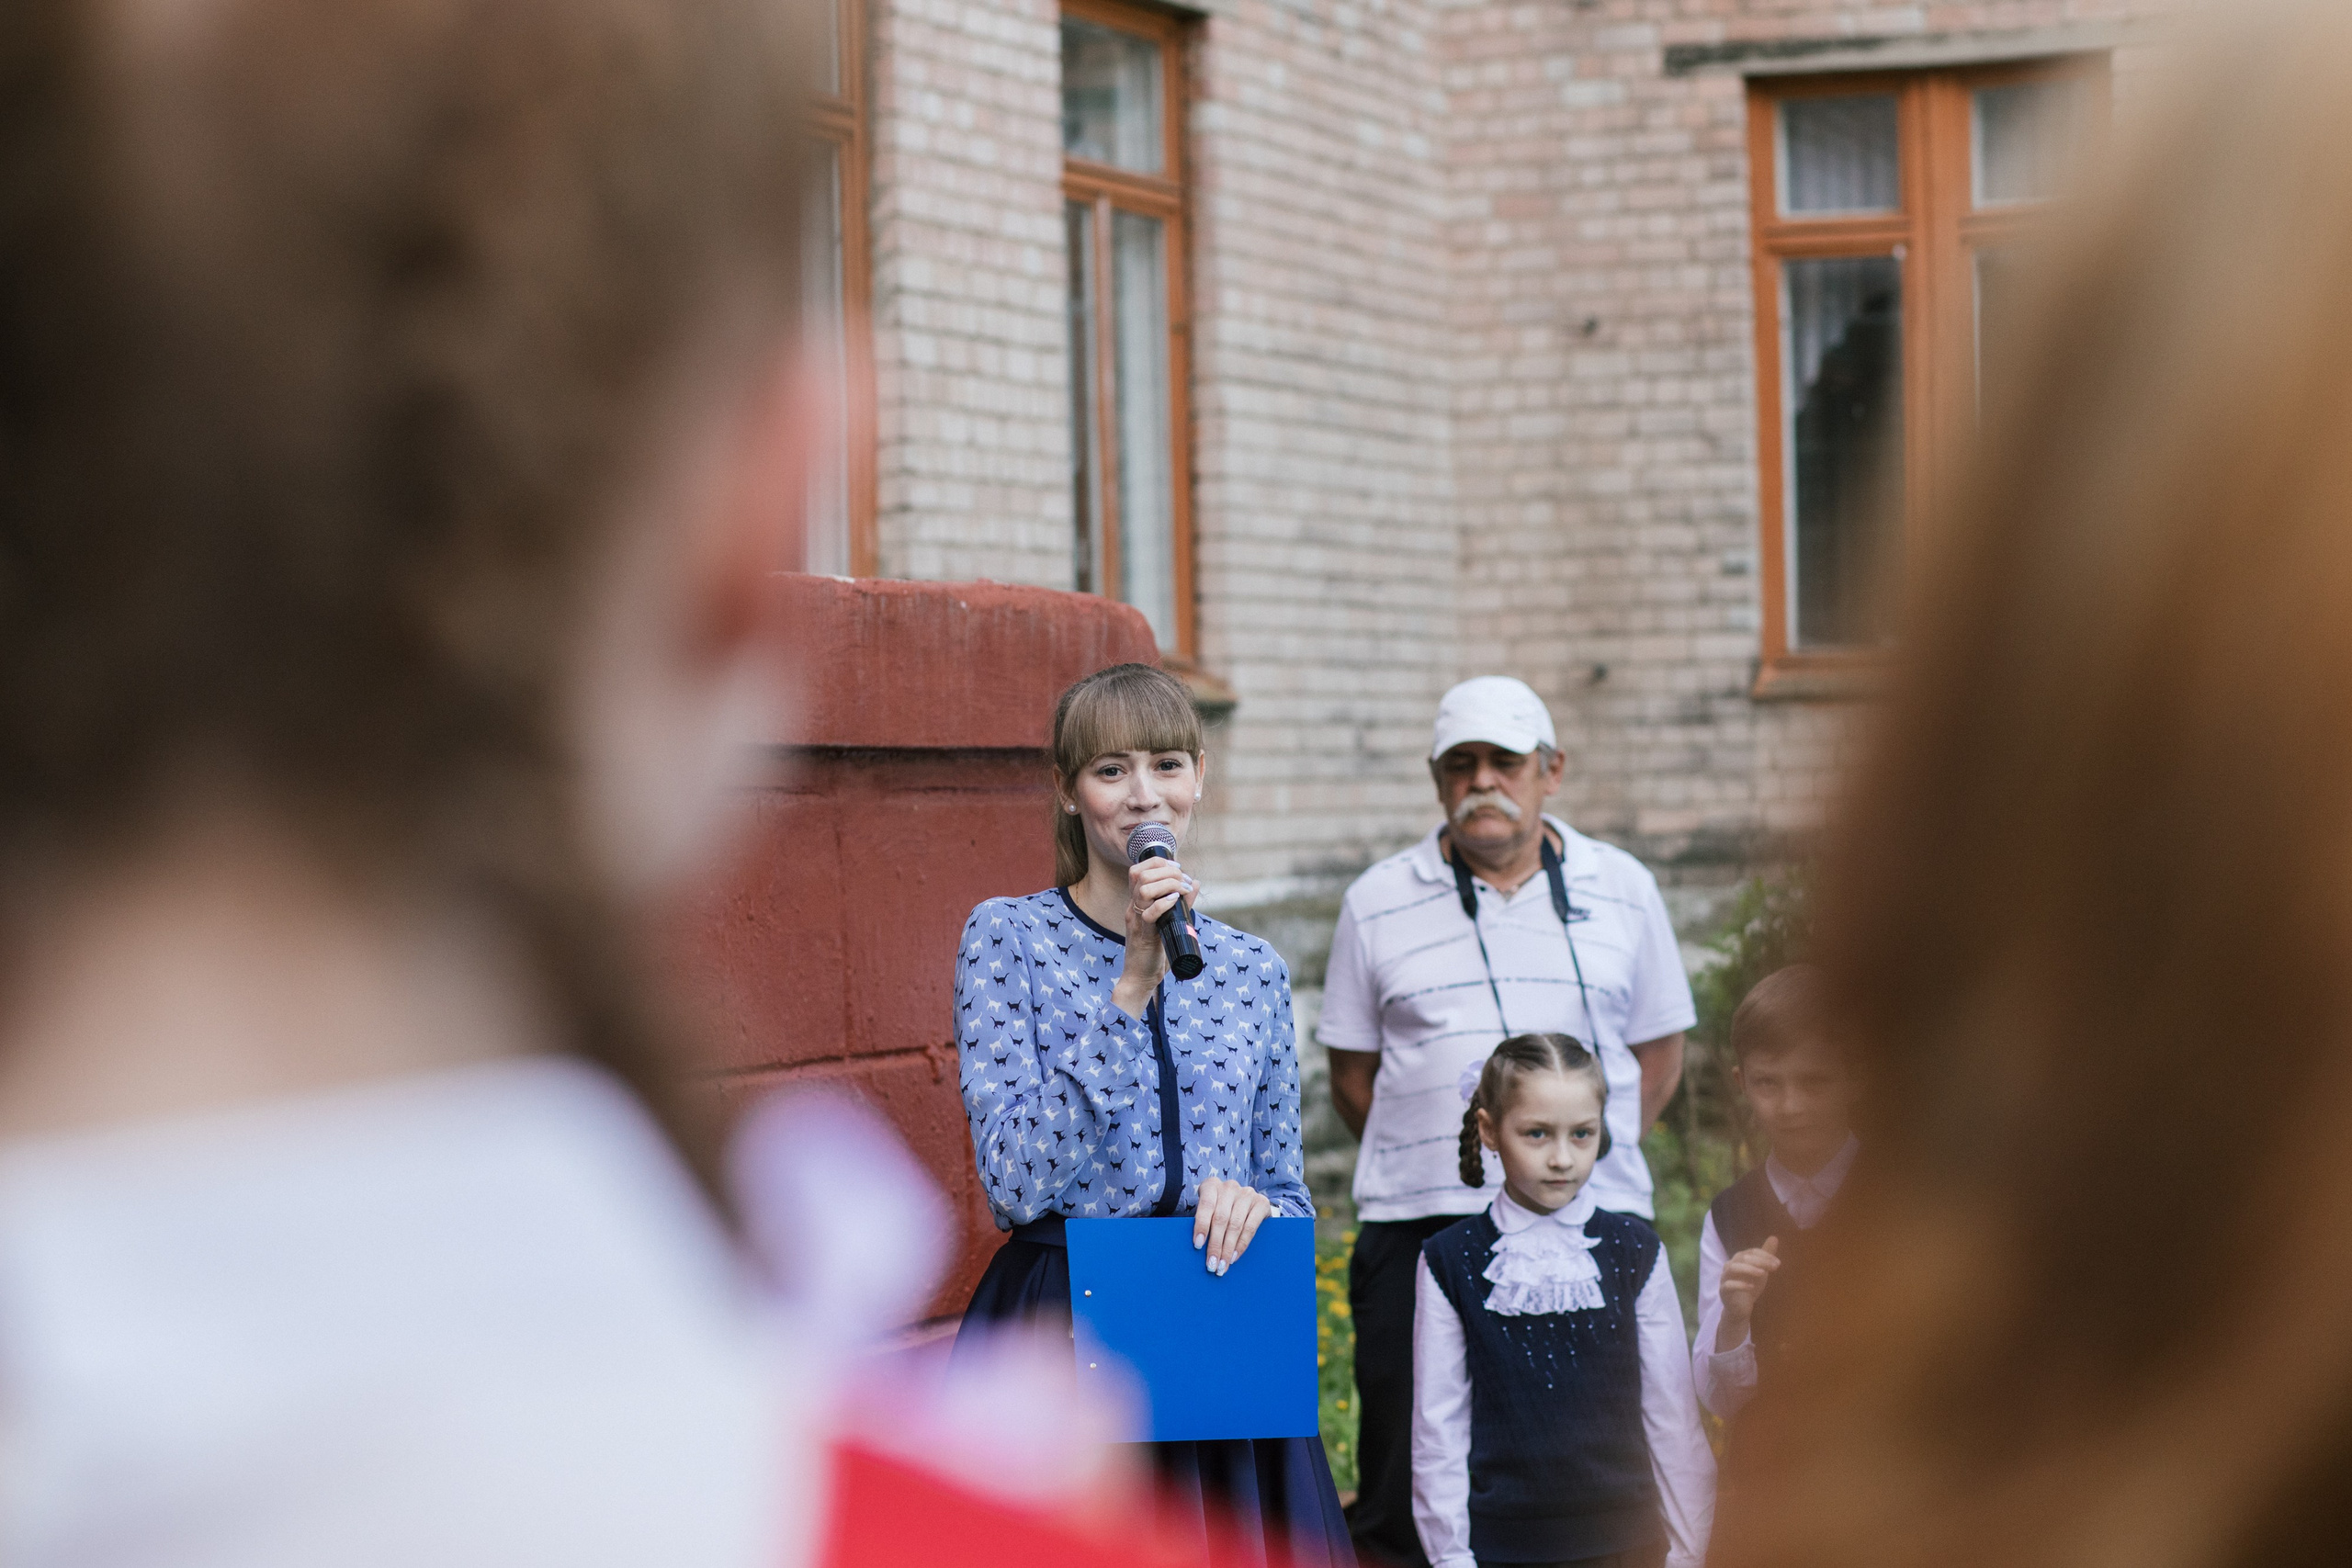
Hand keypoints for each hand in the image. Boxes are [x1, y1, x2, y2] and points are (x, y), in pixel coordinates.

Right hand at [1109, 854, 1196, 1016]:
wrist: (1141, 977)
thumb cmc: (1155, 950)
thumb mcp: (1170, 921)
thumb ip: (1181, 903)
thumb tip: (1195, 883)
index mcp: (1137, 902)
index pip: (1138, 870)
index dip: (1158, 862)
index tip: (1178, 868)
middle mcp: (1133, 907)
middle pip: (1141, 874)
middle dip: (1167, 871)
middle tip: (1184, 881)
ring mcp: (1136, 920)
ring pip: (1144, 889)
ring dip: (1168, 884)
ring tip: (1182, 890)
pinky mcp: (1143, 934)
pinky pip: (1149, 913)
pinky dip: (1164, 903)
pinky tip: (1176, 901)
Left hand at [1192, 1176, 1272, 1274]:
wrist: (1246, 1203)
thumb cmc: (1220, 1210)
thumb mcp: (1209, 1211)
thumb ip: (1204, 1223)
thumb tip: (1198, 1247)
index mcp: (1212, 1185)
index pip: (1206, 1205)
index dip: (1201, 1225)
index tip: (1198, 1245)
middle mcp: (1230, 1186)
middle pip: (1221, 1218)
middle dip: (1216, 1245)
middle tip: (1212, 1264)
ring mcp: (1247, 1193)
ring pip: (1235, 1225)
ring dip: (1228, 1248)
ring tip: (1223, 1265)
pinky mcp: (1262, 1202)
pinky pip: (1250, 1227)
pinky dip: (1242, 1244)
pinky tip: (1235, 1256)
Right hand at [1715, 1236, 1780, 1348]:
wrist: (1740, 1308)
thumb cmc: (1750, 1286)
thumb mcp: (1761, 1270)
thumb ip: (1765, 1255)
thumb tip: (1774, 1237)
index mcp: (1739, 1259)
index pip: (1751, 1252)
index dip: (1765, 1255)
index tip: (1778, 1263)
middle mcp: (1730, 1265)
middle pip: (1743, 1257)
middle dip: (1760, 1261)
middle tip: (1775, 1267)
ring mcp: (1725, 1278)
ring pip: (1733, 1268)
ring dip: (1749, 1269)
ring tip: (1763, 1274)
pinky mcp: (1723, 1291)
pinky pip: (1728, 1285)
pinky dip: (1740, 1284)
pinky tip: (1751, 1287)